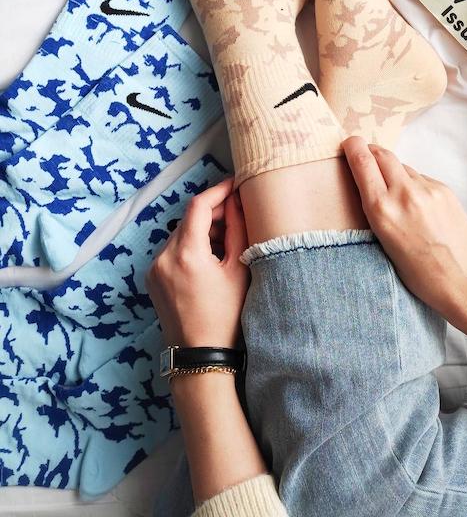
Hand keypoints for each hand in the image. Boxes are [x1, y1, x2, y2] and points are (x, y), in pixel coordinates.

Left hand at [146, 178, 248, 348]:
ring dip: (202, 230)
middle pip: (189, 220)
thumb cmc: (226, 317)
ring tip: (228, 241)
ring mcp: (154, 269)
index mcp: (186, 254)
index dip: (218, 191)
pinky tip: (210, 257)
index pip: (199, 206)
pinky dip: (190, 245)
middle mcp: (163, 257)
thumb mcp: (238, 270)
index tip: (235, 185)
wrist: (200, 356)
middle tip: (238, 214)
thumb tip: (237, 202)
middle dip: (213, 213)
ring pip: (180, 234)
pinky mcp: (153, 279)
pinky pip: (172, 251)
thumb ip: (238, 230)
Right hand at [342, 137, 466, 322]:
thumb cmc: (423, 275)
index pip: (362, 162)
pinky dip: (413, 184)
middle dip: (371, 151)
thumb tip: (372, 186)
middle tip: (364, 154)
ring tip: (393, 191)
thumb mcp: (385, 244)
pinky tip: (416, 205)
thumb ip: (377, 211)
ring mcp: (428, 190)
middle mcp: (404, 194)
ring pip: (403, 166)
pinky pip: (421, 178)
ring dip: (393, 170)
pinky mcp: (445, 190)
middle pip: (382, 154)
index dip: (353, 147)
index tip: (349, 143)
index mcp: (382, 210)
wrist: (465, 281)